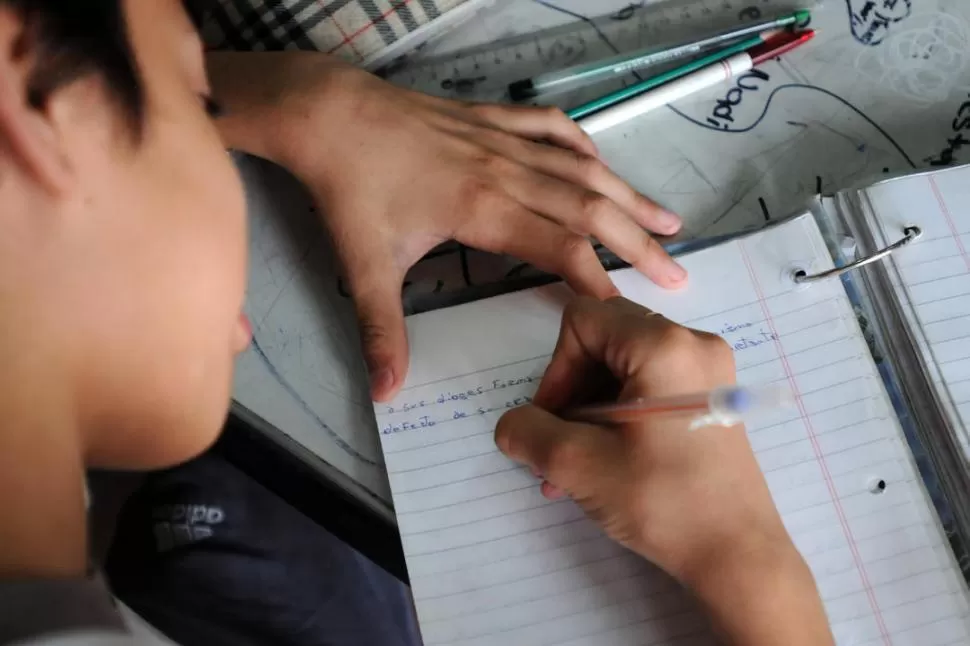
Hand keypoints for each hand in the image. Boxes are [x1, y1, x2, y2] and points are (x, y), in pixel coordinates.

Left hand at [207, 53, 685, 400]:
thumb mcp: (363, 266)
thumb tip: (387, 392)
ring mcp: (503, 141)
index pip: (562, 249)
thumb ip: (381, 330)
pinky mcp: (491, 119)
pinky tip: (602, 164)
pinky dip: (584, 147)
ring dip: (629, 196)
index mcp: (484, 210)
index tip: (631, 312)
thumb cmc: (350, 189)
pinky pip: (553, 128)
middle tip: (677, 274)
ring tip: (669, 221)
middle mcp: (507, 172)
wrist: (329, 113)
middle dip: (638, 245)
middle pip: (590, 210)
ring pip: (583, 169)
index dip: (600, 281)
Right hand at [496, 297, 832, 645]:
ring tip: (578, 467)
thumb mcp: (578, 465)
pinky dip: (620, 414)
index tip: (555, 423)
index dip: (556, 370)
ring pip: (624, 366)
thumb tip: (512, 425)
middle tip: (562, 445)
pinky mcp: (712, 397)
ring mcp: (708, 370)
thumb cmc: (663, 501)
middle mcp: (693, 343)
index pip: (582, 322)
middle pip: (604, 339)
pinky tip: (607, 462)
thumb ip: (528, 432)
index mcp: (664, 345)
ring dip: (591, 409)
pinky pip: (650, 385)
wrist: (737, 555)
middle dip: (572, 392)